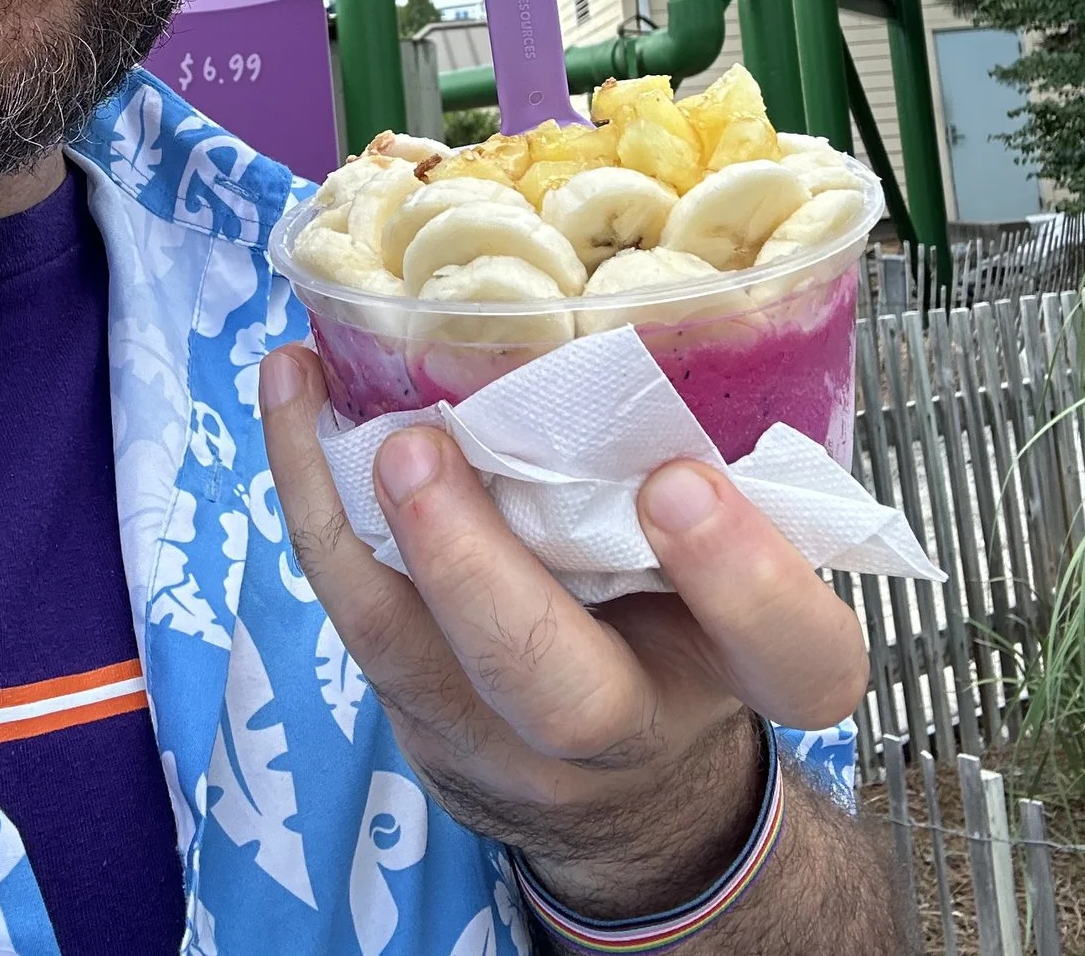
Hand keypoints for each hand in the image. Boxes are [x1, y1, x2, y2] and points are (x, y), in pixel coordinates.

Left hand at [257, 342, 867, 919]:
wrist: (623, 786)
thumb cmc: (691, 623)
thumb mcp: (745, 567)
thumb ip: (735, 478)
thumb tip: (672, 297)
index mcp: (745, 674)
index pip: (791, 657)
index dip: (742, 580)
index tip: (683, 481)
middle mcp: (628, 729)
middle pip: (565, 697)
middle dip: (483, 576)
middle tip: (422, 450)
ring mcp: (504, 737)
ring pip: (415, 654)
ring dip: (357, 518)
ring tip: (319, 396)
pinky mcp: (417, 708)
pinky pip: (352, 609)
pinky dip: (312, 491)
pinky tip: (294, 385)